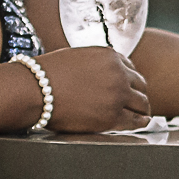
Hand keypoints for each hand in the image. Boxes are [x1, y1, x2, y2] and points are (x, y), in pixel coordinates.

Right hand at [32, 47, 152, 131]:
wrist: (36, 90)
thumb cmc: (47, 74)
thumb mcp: (78, 56)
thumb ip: (96, 63)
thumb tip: (102, 73)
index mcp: (110, 56)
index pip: (131, 68)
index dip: (130, 79)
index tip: (130, 86)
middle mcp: (118, 74)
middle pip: (140, 85)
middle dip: (139, 93)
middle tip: (138, 101)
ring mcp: (117, 96)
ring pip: (142, 102)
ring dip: (142, 107)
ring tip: (142, 113)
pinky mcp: (111, 117)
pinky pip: (135, 120)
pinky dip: (141, 121)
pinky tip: (142, 121)